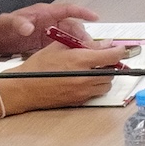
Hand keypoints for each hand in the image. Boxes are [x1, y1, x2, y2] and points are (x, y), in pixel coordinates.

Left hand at [0, 2, 100, 55]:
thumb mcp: (6, 23)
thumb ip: (18, 23)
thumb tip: (28, 27)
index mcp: (43, 13)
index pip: (67, 9)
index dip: (82, 12)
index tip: (94, 17)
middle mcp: (49, 21)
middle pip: (72, 26)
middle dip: (83, 35)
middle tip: (89, 47)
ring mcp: (48, 33)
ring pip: (69, 37)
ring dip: (78, 45)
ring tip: (85, 55)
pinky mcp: (45, 44)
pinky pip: (62, 47)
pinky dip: (69, 52)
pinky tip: (73, 60)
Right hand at [0, 40, 130, 111]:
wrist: (23, 89)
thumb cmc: (38, 66)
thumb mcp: (58, 47)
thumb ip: (84, 44)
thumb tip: (104, 43)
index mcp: (80, 61)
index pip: (111, 56)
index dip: (119, 51)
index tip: (121, 48)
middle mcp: (84, 78)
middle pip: (112, 71)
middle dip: (110, 64)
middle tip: (103, 58)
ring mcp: (82, 92)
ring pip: (106, 84)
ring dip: (105, 76)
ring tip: (93, 69)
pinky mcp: (78, 101)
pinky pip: (95, 93)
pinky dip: (96, 86)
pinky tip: (84, 80)